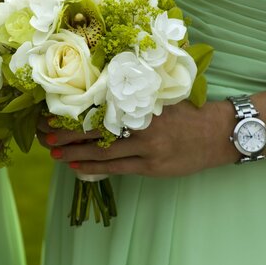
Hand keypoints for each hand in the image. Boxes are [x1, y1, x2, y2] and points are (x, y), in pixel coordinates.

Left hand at [37, 101, 238, 177]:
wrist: (219, 133)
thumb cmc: (187, 113)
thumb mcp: (160, 97)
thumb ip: (133, 97)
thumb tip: (99, 96)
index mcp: (141, 103)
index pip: (100, 107)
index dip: (75, 113)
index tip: (53, 113)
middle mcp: (140, 124)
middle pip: (95, 130)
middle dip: (68, 133)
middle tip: (46, 134)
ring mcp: (146, 148)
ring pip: (102, 151)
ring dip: (75, 153)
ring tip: (54, 153)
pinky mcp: (151, 166)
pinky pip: (116, 168)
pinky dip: (94, 167)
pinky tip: (77, 167)